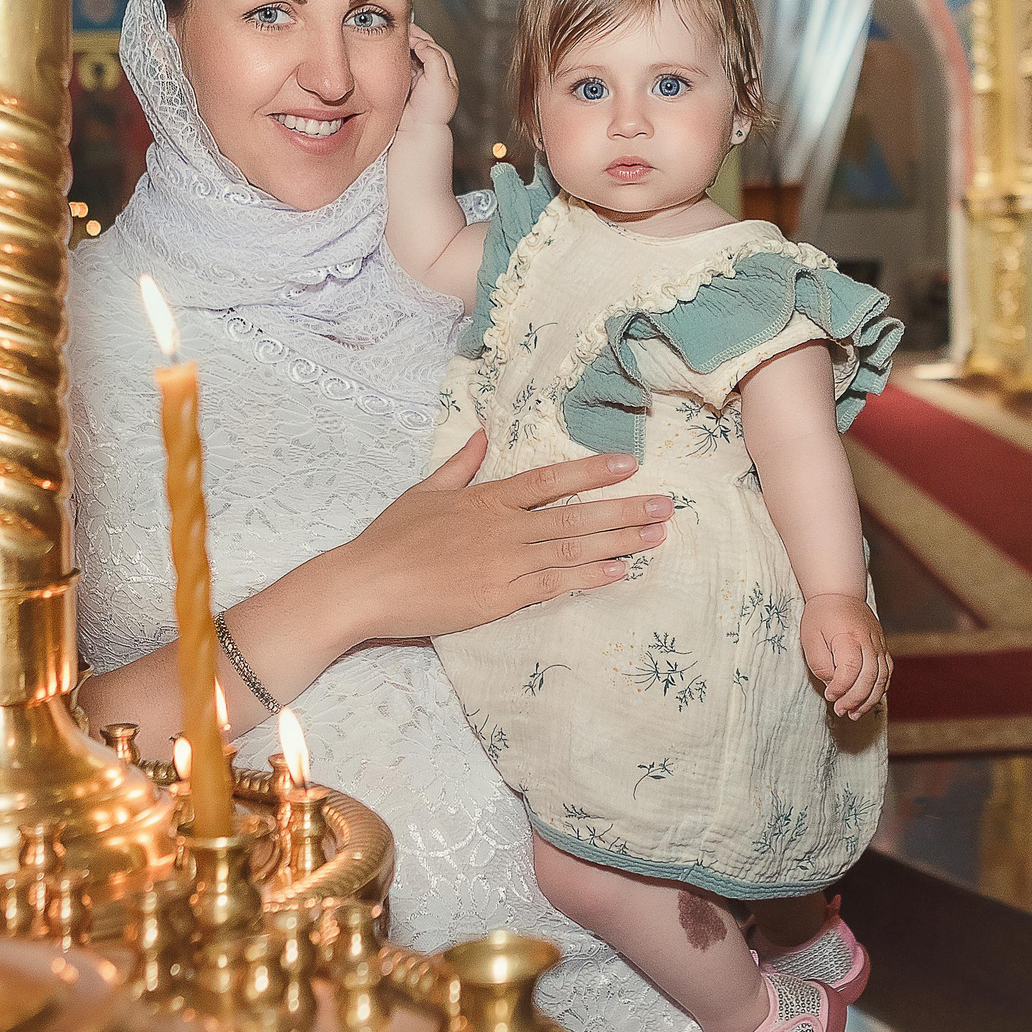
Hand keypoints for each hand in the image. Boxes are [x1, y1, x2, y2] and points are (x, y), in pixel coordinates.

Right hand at [324, 431, 670, 641]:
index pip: (548, 481)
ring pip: (572, 551)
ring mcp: (503, 563)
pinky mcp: (499, 598)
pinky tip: (619, 572)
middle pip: (573, 517)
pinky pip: (552, 586)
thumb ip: (459, 464)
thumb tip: (479, 433)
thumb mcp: (424, 491)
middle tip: (665, 506)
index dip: (590, 472)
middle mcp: (502, 528)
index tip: (628, 466)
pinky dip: (588, 579)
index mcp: (485, 499)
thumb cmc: (390, 539)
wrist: (365, 584)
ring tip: (655, 537)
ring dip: (618, 542)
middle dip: (623, 510)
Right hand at [403, 22, 459, 130]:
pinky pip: (400, 66)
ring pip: (410, 56)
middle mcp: (433, 73)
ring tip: (393, 39)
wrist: (416, 130)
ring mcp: (418, 78)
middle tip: (399, 31)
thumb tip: (422, 44)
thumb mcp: (440, 80)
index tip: (411, 37)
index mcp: (446, 72)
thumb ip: (434, 58)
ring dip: (403, 47)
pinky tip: (389, 54)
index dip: (423, 40)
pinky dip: (396, 58)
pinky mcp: (405, 84)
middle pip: (422, 49)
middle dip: (412, 39)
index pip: (435, 48)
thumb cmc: (432, 110)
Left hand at [800, 593, 889, 719]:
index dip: (842, 687)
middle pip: (869, 676)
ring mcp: (878, 644)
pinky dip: (879, 689)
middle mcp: (868, 641)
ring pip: (882, 678)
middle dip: (855, 699)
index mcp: (849, 636)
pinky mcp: (882, 647)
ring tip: (854, 713)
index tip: (829, 695)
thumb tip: (834, 685)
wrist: (839, 593)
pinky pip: (886, 672)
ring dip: (869, 699)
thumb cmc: (821, 616)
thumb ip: (821, 665)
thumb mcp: (810, 638)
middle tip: (840, 710)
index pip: (851, 668)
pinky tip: (867, 700)